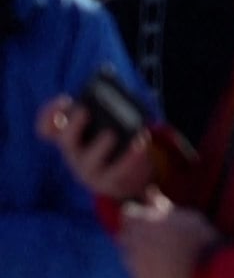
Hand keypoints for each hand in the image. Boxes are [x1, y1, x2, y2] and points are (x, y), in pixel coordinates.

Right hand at [37, 96, 154, 201]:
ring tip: (112, 134)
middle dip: (73, 126)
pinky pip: (117, 171)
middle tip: (84, 111)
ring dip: (101, 146)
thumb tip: (117, 95)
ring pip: (90, 160)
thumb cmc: (110, 145)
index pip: (47, 128)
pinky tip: (141, 141)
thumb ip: (104, 112)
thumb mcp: (103, 129)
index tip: (65, 100)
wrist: (122, 178)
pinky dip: (130, 157)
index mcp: (69, 137)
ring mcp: (88, 170)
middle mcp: (73, 154)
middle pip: (66, 141)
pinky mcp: (108, 181)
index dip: (50, 114)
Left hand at [118, 197, 219, 277]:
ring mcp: (134, 263)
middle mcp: (133, 242)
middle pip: (124, 233)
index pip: (126, 212)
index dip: (138, 213)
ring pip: (128, 253)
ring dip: (138, 251)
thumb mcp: (185, 215)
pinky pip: (136, 270)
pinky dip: (145, 267)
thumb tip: (149, 191)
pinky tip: (164, 267)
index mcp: (143, 222)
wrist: (207, 272)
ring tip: (162, 253)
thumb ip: (161, 205)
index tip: (150, 215)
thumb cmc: (199, 238)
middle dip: (135, 232)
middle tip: (157, 234)